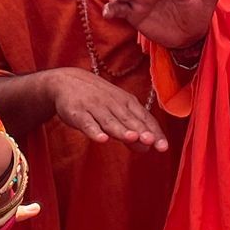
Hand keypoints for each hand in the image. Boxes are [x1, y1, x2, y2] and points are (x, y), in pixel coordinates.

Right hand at [44, 67, 167, 149]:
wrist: (66, 81)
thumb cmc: (98, 99)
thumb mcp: (117, 111)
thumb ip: (132, 130)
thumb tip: (148, 147)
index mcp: (126, 102)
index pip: (144, 118)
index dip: (154, 133)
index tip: (163, 147)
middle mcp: (113, 103)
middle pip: (129, 119)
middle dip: (140, 131)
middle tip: (151, 141)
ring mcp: (94, 107)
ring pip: (110, 121)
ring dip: (121, 130)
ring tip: (132, 138)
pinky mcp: (77, 113)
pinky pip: (87, 123)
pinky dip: (94, 131)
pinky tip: (102, 139)